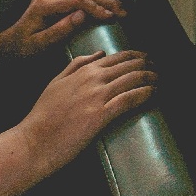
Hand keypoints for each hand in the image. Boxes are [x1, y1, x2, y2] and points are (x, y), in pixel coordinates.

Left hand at [0, 0, 126, 59]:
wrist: (10, 44)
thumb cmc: (25, 49)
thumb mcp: (41, 45)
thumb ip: (61, 30)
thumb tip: (83, 15)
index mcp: (46, 3)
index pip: (79, 0)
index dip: (98, 7)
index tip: (112, 17)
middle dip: (107, 1)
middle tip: (124, 12)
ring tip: (119, 5)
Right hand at [15, 50, 156, 175]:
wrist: (33, 141)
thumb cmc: (43, 116)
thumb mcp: (56, 82)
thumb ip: (76, 65)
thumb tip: (99, 54)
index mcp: (83, 70)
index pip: (118, 57)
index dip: (137, 56)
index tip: (148, 59)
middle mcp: (93, 78)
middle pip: (130, 65)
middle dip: (149, 65)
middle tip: (159, 69)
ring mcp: (97, 96)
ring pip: (133, 79)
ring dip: (152, 78)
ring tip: (161, 80)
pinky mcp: (101, 114)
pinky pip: (130, 98)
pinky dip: (146, 93)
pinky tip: (155, 93)